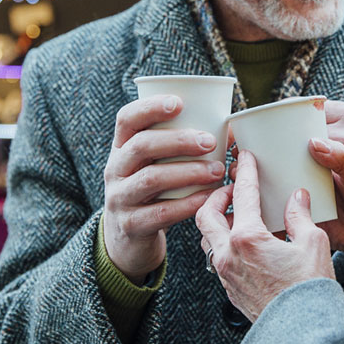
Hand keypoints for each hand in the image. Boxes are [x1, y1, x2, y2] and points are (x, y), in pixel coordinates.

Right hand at [102, 95, 226, 282]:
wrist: (128, 241)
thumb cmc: (153, 192)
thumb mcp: (154, 165)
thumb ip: (177, 146)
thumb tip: (227, 129)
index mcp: (121, 147)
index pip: (127, 118)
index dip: (150, 107)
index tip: (179, 103)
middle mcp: (115, 169)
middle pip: (141, 146)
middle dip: (179, 140)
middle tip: (210, 142)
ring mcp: (120, 198)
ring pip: (152, 178)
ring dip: (188, 172)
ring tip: (217, 170)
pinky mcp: (131, 225)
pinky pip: (161, 212)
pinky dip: (188, 203)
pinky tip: (208, 197)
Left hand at [195, 150, 334, 322]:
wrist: (302, 335)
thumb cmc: (308, 292)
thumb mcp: (313, 244)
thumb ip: (300, 216)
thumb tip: (297, 197)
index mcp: (247, 239)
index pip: (243, 194)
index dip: (245, 172)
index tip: (245, 158)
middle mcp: (228, 255)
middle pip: (205, 214)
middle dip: (216, 196)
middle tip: (231, 188)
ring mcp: (225, 274)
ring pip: (207, 238)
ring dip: (217, 221)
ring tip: (235, 214)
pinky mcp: (230, 289)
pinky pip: (217, 257)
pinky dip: (224, 241)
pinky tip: (243, 241)